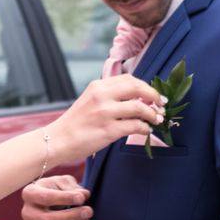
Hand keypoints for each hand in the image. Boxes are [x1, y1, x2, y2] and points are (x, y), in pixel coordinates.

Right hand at [22, 175, 91, 219]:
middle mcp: (26, 211)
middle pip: (48, 219)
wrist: (44, 201)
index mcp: (30, 193)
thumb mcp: (61, 182)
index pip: (46, 197)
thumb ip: (72, 187)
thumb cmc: (54, 189)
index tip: (82, 199)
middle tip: (89, 212)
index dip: (65, 198)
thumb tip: (84, 195)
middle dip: (71, 216)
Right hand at [48, 74, 163, 162]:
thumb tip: (136, 98)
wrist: (58, 140)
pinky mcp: (108, 130)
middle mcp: (102, 95)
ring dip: (152, 114)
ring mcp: (105, 112)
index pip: (129, 79)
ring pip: (139, 107)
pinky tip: (145, 131)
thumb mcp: (90, 100)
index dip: (145, 86)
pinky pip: (135, 126)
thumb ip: (109, 96)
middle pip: (136, 87)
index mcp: (98, 86)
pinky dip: (145, 128)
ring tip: (156, 119)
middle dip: (153, 95)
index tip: (153, 95)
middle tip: (161, 105)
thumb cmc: (75, 123)